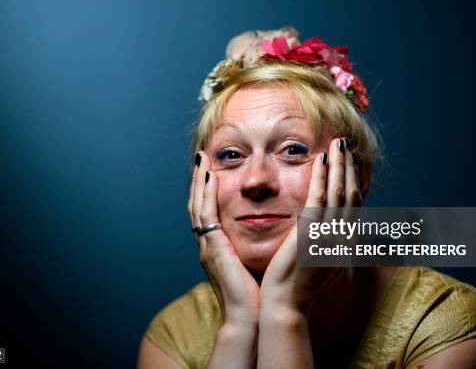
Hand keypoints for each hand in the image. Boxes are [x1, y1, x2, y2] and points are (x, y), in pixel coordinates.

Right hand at [188, 151, 260, 326]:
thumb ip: (257, 246)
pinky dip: (206, 194)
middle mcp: (208, 244)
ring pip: (198, 205)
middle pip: (199, 204)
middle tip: (202, 158)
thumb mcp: (254, 263)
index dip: (209, 191)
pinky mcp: (213, 248)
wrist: (251, 317)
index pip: (209, 212)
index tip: (213, 170)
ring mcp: (207, 246)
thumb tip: (277, 229)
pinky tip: (211, 177)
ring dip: (199, 181)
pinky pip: (206, 215)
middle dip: (199, 180)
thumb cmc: (257, 294)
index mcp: (218, 247)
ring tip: (202, 159)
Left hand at [260, 137, 362, 313]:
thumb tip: (338, 236)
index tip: (348, 161)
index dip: (353, 180)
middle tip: (346, 144)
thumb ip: (331, 247)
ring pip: (340, 191)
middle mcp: (342, 236)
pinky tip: (321, 158)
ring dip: (340, 165)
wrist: (287, 306)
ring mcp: (329, 234)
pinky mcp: (312, 233)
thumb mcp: (323, 265)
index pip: (353, 205)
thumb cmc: (299, 289)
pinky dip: (323, 176)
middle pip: (351, 193)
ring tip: (338, 143)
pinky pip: (320, 197)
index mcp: (344, 243)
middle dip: (349, 167)